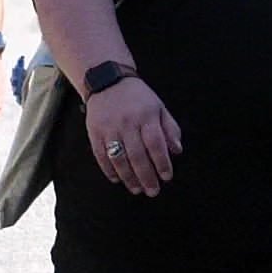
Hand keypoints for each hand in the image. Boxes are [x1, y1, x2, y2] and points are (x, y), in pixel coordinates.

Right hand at [82, 73, 181, 196]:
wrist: (108, 81)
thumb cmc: (139, 98)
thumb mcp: (159, 107)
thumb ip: (170, 128)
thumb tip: (177, 151)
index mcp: (146, 116)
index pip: (156, 144)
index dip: (162, 163)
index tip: (167, 177)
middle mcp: (127, 123)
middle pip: (137, 155)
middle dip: (146, 176)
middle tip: (153, 191)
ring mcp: (109, 128)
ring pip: (119, 158)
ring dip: (128, 177)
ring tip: (136, 190)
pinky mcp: (94, 132)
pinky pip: (101, 155)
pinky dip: (108, 170)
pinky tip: (117, 179)